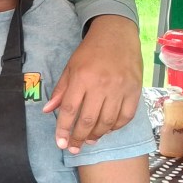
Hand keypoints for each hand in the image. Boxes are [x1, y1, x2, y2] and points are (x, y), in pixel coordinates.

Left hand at [43, 15, 141, 152]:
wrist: (117, 34)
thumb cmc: (90, 51)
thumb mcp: (70, 67)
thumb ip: (60, 90)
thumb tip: (47, 111)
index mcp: (82, 78)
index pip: (70, 110)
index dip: (63, 129)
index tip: (60, 143)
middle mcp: (101, 85)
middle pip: (88, 120)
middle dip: (79, 137)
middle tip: (74, 148)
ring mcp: (120, 89)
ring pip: (107, 122)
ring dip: (97, 135)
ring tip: (89, 140)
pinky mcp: (135, 90)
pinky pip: (126, 116)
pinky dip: (116, 127)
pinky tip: (107, 129)